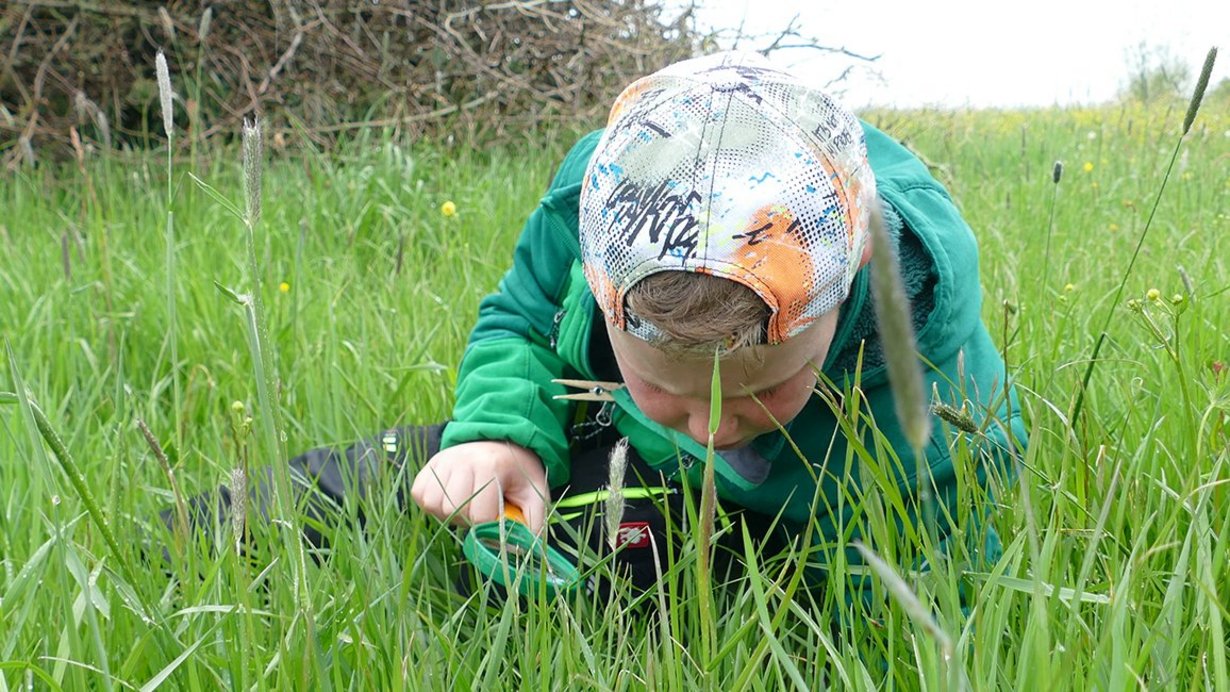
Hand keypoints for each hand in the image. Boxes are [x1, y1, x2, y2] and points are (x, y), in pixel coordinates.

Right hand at [410, 440, 547, 532]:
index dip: (488, 526)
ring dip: (448, 513)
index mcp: (492, 466)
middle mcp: (463, 460)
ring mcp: (444, 461)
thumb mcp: (535, 493)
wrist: (502, 443)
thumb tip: (527, 553)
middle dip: (467, 520)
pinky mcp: (430, 465)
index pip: (479, 515)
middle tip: (481, 511)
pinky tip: (451, 498)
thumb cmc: (518, 474)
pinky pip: (420, 494)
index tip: (497, 517)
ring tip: (466, 505)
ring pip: (433, 504)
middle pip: (453, 510)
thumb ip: (535, 523)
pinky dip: (433, 503)